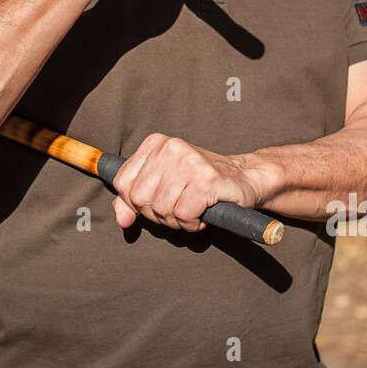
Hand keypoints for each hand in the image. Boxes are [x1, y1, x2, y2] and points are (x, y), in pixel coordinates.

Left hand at [110, 133, 262, 233]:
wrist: (244, 178)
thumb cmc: (199, 183)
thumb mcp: (161, 186)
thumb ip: (133, 201)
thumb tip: (122, 221)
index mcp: (154, 144)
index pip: (122, 183)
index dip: (137, 203)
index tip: (158, 201)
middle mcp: (170, 148)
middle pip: (140, 199)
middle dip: (158, 214)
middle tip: (179, 208)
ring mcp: (188, 162)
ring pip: (162, 210)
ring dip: (178, 220)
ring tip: (193, 208)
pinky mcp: (206, 180)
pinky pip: (183, 215)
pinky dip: (192, 223)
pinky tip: (203, 213)